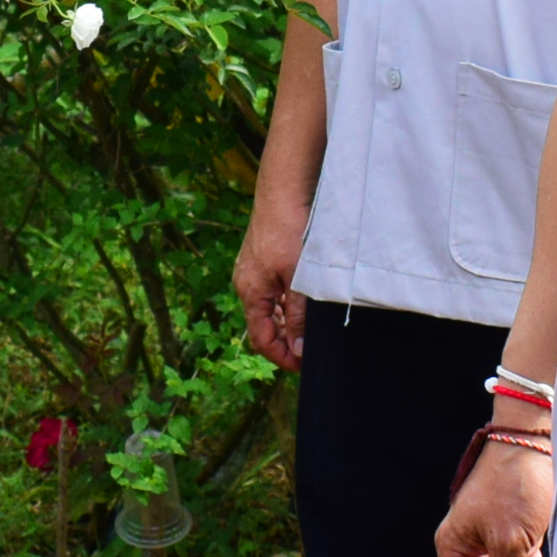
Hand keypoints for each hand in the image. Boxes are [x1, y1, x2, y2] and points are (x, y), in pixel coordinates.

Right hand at [233, 193, 308, 370]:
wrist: (282, 191)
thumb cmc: (289, 231)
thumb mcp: (298, 278)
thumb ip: (298, 315)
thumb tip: (299, 348)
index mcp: (251, 292)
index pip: (261, 339)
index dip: (281, 357)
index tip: (304, 365)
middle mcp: (246, 284)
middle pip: (263, 326)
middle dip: (285, 341)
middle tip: (311, 350)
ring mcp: (252, 272)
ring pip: (268, 309)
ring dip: (287, 322)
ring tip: (311, 327)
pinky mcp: (261, 261)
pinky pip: (271, 292)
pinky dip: (285, 303)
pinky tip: (304, 300)